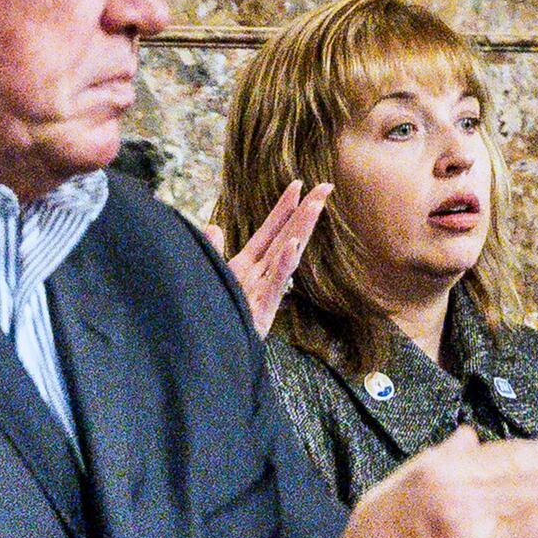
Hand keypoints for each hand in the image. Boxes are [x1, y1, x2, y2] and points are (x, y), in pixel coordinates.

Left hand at [223, 181, 323, 336]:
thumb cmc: (215, 315)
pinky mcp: (262, 310)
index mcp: (248, 266)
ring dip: (301, 230)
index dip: (283, 208)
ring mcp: (264, 291)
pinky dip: (284, 264)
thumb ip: (213, 252)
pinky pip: (274, 284)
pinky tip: (293, 245)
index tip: (297, 184)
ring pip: (287, 255)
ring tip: (315, 206)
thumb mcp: (212, 277)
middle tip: (325, 187)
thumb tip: (213, 226)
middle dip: (305, 211)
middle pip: (286, 236)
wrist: (212, 354)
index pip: (269, 230)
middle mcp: (260, 275)